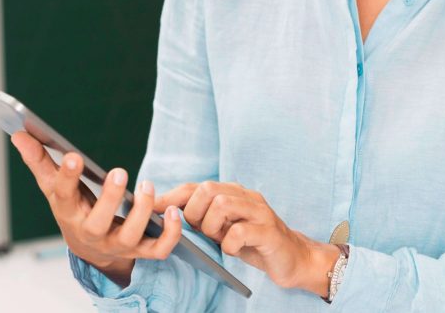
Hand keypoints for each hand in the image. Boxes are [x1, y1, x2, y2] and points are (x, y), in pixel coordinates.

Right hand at [11, 131, 182, 286]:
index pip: (63, 196)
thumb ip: (40, 161)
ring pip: (129, 236)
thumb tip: (19, 134)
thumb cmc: (74, 209)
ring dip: (142, 211)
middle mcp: (92, 231)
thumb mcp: (55, 187)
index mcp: (69, 212)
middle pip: (97, 223)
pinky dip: (170, 234)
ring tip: (146, 184)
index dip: (67, 178)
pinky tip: (174, 211)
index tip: (73, 156)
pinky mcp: (141, 250)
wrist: (91, 248)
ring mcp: (117, 243)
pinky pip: (158, 249)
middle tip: (119, 172)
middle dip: (109, 199)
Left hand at [152, 180, 339, 294]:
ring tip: (218, 238)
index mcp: (232, 192)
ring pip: (222, 204)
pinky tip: (233, 250)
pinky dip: (230, 243)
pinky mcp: (269, 231)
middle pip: (207, 189)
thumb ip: (203, 218)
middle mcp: (245, 196)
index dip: (172, 196)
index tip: (152, 209)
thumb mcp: (224, 228)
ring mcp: (259, 211)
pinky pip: (241, 231)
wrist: (292, 258)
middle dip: (194, 212)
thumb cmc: (252, 242)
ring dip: (211, 226)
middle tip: (200, 231)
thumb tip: (167, 215)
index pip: (196, 186)